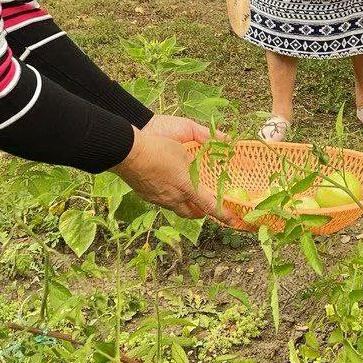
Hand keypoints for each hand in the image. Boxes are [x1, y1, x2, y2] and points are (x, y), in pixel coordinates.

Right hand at [112, 116, 245, 227]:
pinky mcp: (147, 196)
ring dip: (185, 205)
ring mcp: (159, 199)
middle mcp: (174, 198)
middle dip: (201, 212)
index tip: (233, 221)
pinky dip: (169, 197)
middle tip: (206, 206)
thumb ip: (205, 145)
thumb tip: (225, 141)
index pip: (210, 206)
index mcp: (187, 187)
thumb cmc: (158, 147)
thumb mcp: (185, 145)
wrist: (128, 153)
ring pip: (177, 208)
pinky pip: (163, 202)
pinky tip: (166, 186)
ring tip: (186, 195)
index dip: (223, 215)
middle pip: (192, 213)